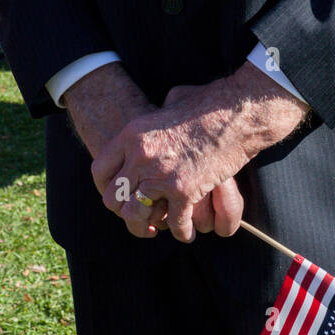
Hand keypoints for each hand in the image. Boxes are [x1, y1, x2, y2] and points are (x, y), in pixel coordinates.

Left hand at [91, 64, 309, 242]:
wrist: (235, 112)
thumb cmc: (207, 103)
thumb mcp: (172, 102)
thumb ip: (159, 115)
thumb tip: (161, 113)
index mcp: (132, 135)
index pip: (100, 170)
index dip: (107, 186)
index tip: (119, 193)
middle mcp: (140, 156)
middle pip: (113, 197)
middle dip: (125, 209)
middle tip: (140, 213)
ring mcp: (160, 175)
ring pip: (136, 215)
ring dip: (147, 225)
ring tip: (158, 228)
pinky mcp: (184, 190)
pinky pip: (173, 222)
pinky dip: (181, 231)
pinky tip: (187, 232)